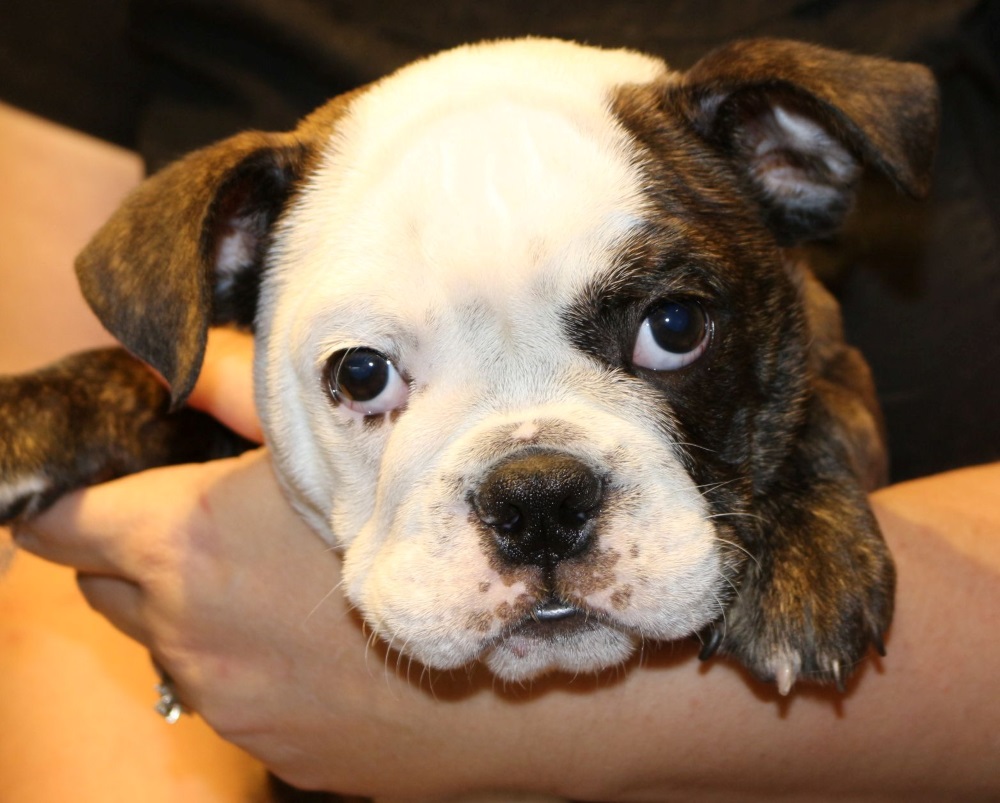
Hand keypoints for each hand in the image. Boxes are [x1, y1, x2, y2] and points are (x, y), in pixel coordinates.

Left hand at [14, 328, 999, 799]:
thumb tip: (192, 352)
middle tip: (218, 499)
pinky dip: (257, 655)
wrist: (558, 688)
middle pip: (114, 585)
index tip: (100, 467)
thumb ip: (251, 396)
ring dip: (204, 600)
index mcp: (193, 563)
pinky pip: (237, 694)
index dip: (74, 489)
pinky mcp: (285, 759)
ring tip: (288, 561)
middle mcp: (198, 651)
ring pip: (175, 646)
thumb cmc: (468, 549)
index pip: (65, 523)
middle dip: (144, 539)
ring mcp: (242, 715)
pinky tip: (329, 625)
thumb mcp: (356, 451)